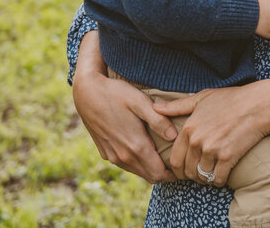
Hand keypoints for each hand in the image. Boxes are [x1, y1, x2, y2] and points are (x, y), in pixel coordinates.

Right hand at [72, 34, 177, 181]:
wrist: (87, 93)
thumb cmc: (116, 94)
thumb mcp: (140, 102)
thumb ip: (158, 120)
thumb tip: (174, 136)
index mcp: (135, 146)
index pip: (158, 173)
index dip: (173, 174)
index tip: (183, 166)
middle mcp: (123, 156)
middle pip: (149, 176)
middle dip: (165, 174)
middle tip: (178, 163)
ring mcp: (112, 156)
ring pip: (137, 171)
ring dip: (150, 169)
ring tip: (164, 158)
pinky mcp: (105, 152)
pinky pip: (125, 165)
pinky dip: (137, 163)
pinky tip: (144, 150)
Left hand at [156, 79, 269, 185]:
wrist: (259, 104)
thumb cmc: (232, 99)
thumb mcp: (202, 98)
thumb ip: (177, 106)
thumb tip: (155, 107)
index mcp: (189, 128)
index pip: (174, 159)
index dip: (178, 169)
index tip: (185, 171)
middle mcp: (198, 140)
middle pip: (187, 171)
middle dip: (192, 175)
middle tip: (199, 174)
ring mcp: (213, 150)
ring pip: (202, 176)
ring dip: (206, 178)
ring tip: (211, 174)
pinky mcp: (228, 157)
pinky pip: (218, 179)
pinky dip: (219, 180)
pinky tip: (222, 175)